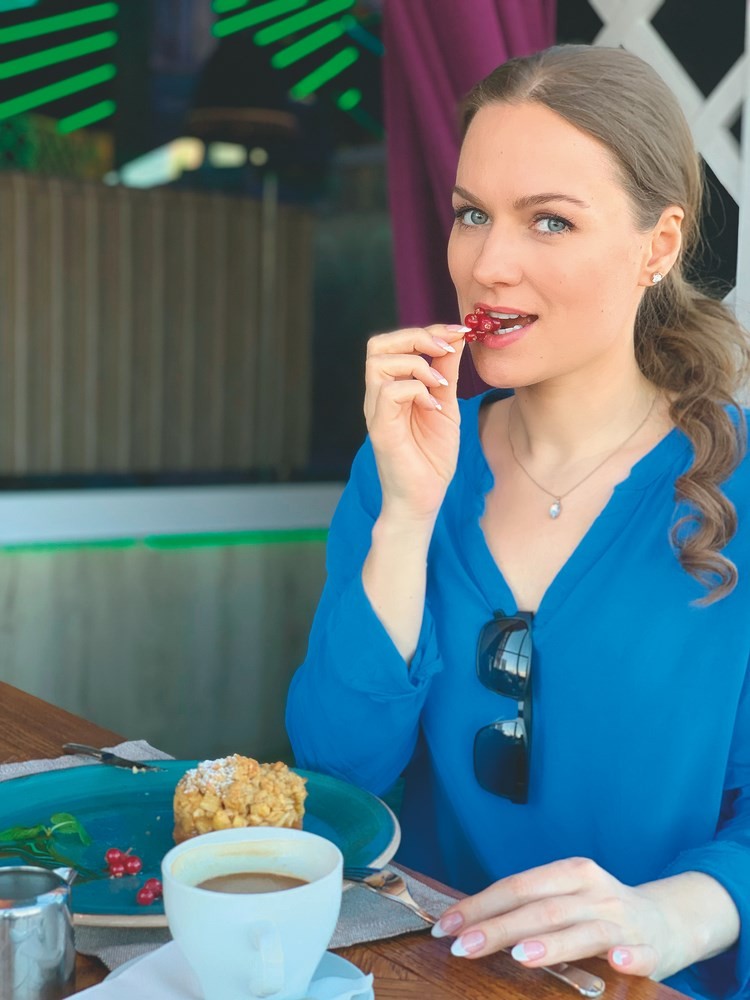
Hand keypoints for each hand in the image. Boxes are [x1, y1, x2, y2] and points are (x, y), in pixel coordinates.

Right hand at [364, 324, 465, 520]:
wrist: (423, 499)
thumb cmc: (431, 458)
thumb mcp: (446, 406)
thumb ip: (446, 373)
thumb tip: (455, 339)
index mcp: (392, 389)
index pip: (395, 343)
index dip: (426, 330)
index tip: (458, 333)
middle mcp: (378, 396)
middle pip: (377, 344)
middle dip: (415, 337)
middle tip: (444, 351)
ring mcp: (376, 412)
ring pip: (378, 362)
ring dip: (416, 364)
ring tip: (439, 384)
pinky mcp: (380, 429)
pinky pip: (389, 393)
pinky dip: (417, 391)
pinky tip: (434, 407)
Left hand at [433, 857, 698, 980]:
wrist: (668, 920)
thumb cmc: (600, 911)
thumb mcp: (565, 898)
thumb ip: (527, 906)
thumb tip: (469, 921)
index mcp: (571, 873)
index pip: (517, 886)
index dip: (480, 905)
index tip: (446, 926)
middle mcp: (595, 892)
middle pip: (541, 908)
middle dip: (499, 928)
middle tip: (464, 947)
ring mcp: (622, 921)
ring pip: (584, 930)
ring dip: (553, 943)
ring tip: (520, 955)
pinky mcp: (649, 949)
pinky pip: (638, 954)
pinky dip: (627, 958)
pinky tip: (615, 962)